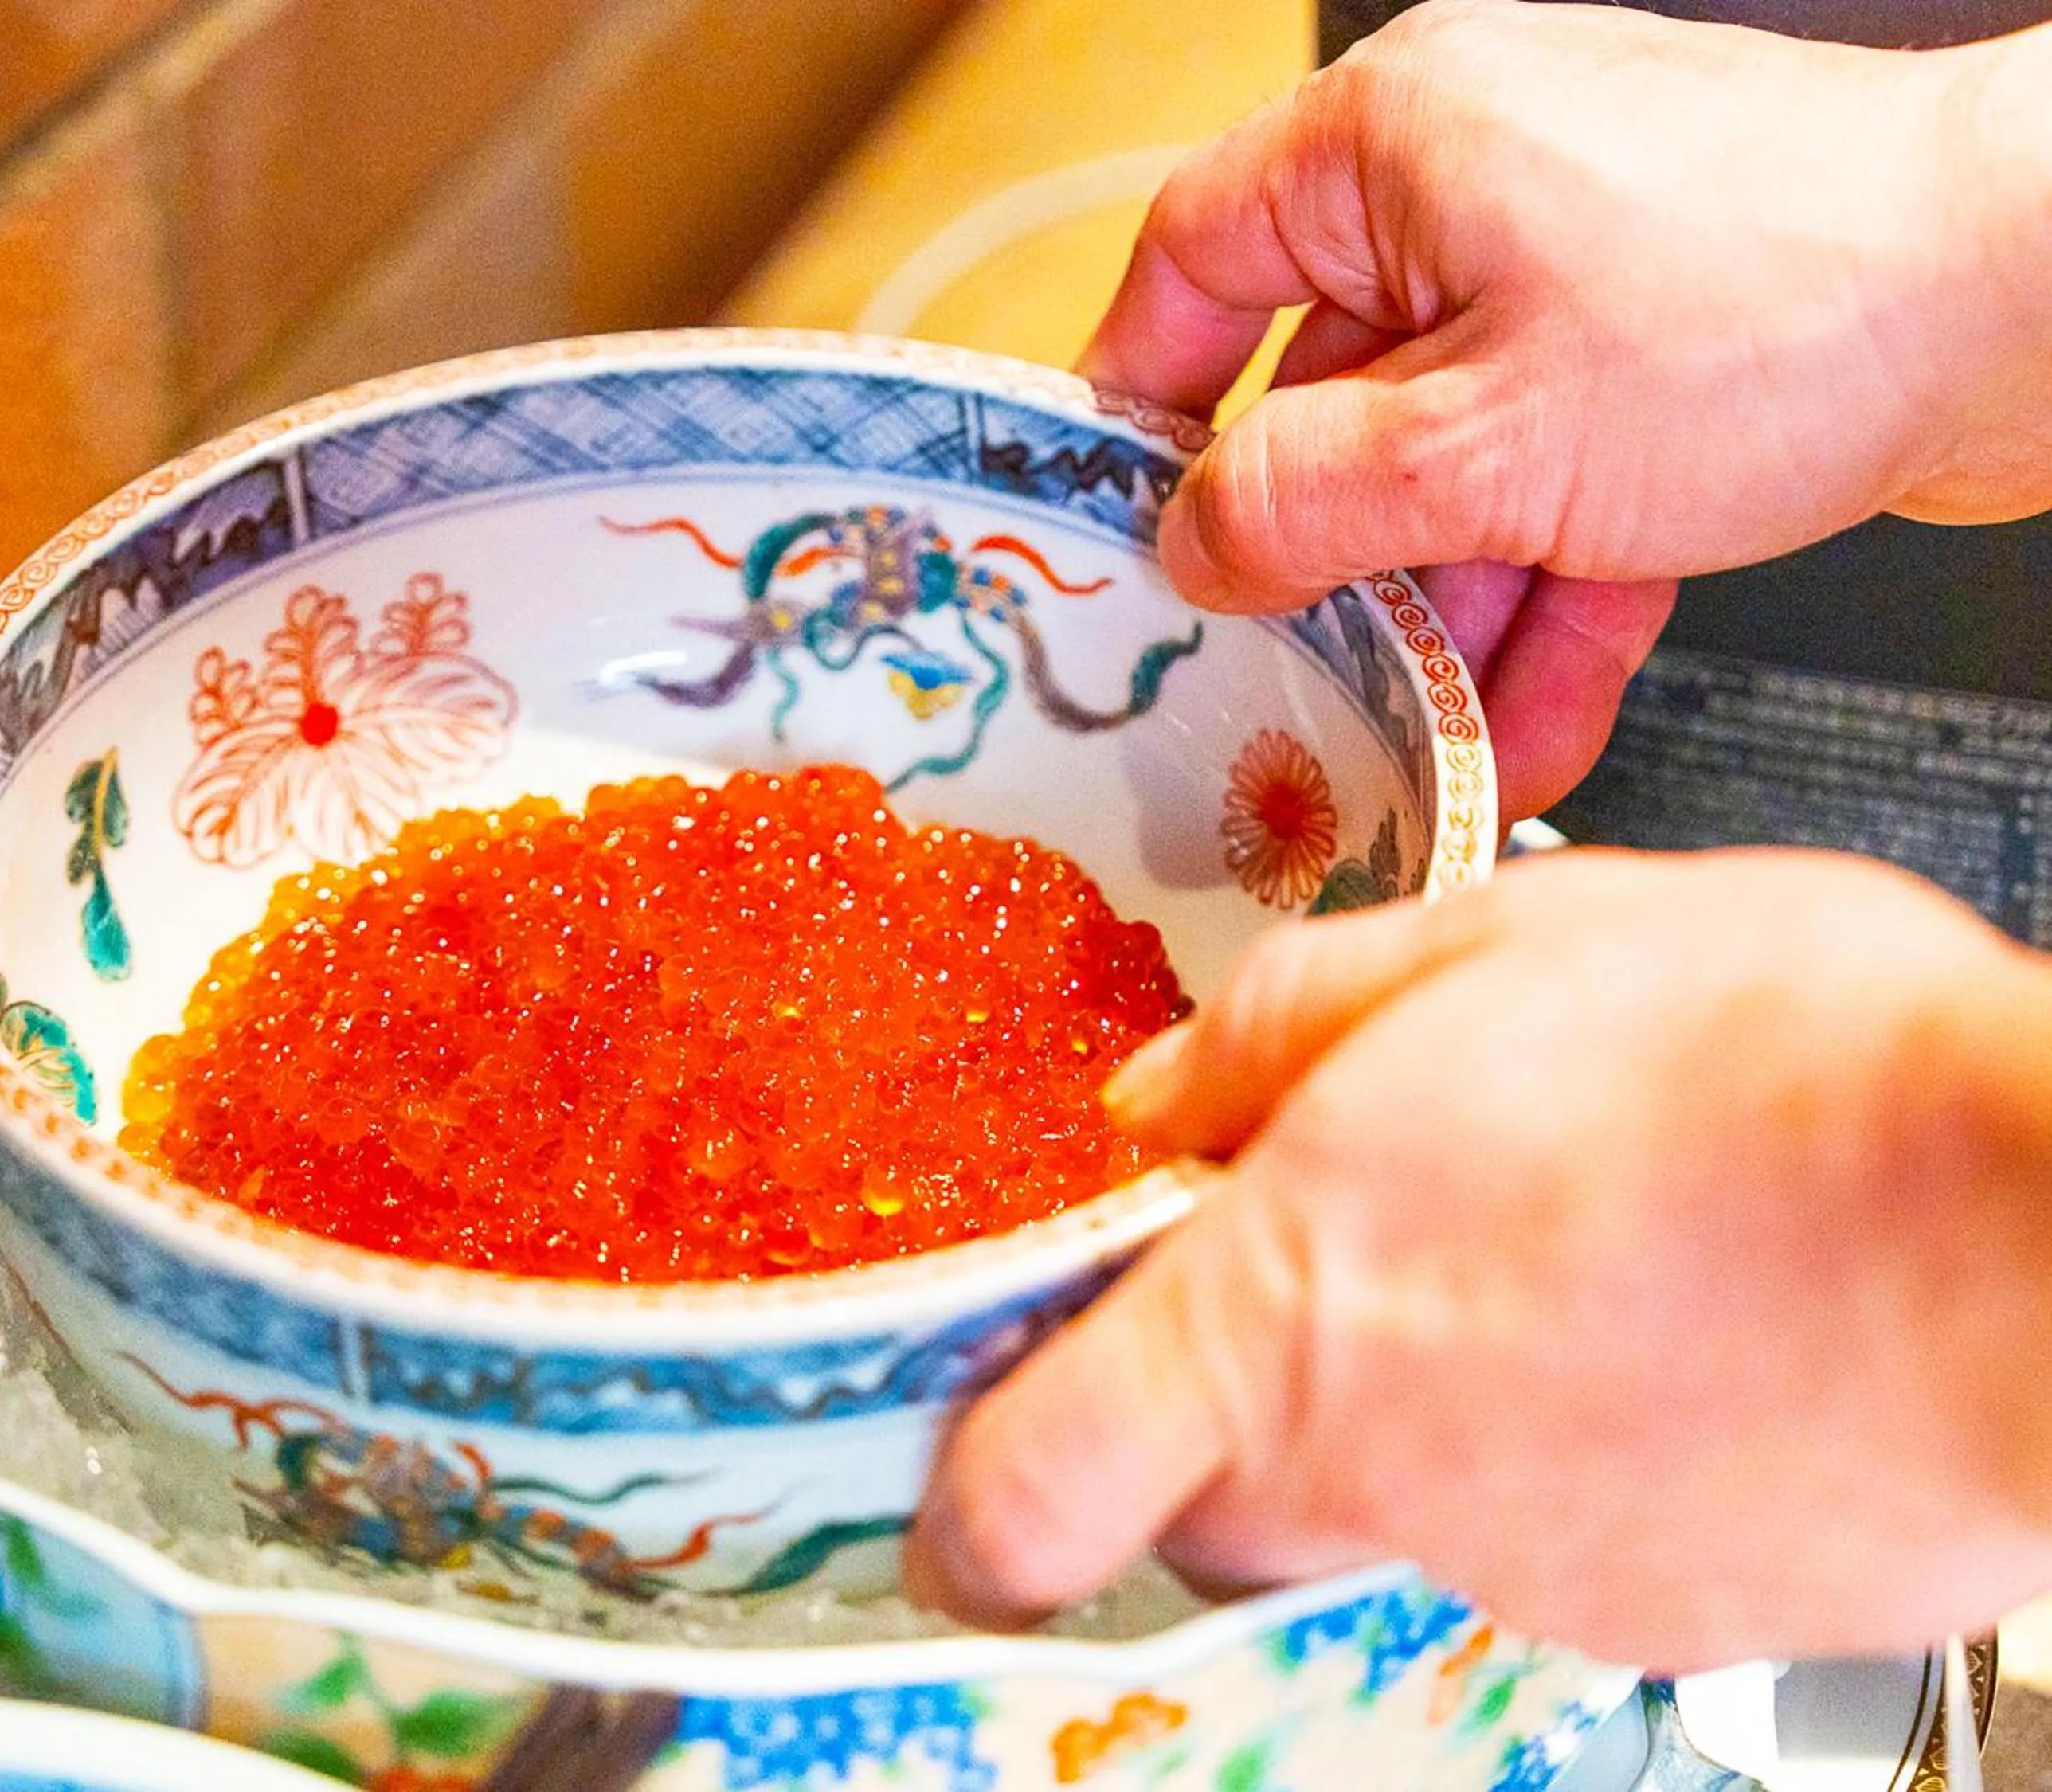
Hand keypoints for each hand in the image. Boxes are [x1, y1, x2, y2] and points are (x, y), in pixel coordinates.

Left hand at [905, 849, 2051, 1668]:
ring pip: (1383, 1515)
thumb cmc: (1784, 1065)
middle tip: (1309, 1273)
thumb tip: (1167, 1099)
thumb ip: (1275, 1034)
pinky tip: (1645, 1325)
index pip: (1027, 1496)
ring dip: (1409, 1405)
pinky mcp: (1663, 1615)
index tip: (970, 1470)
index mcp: (1287, 1316)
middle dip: (1211, 1412)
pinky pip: (1541, 1544)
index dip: (970, 1502)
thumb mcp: (1480, 947)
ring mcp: (1528, 1567)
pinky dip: (1553, 1453)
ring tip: (1539, 1256)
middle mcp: (1386, 1474)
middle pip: (1204, 1506)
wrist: (2048, 1212)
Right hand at [1083, 1, 2051, 817]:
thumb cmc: (1790, 298)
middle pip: (1330, 395)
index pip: (1196, 260)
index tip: (1111, 514)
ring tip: (1422, 742)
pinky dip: (1545, 605)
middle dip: (1325, 562)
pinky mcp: (1668, 363)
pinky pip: (1561, 495)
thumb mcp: (1476, 441)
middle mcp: (1476, 191)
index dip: (1137, 397)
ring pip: (1453, 469)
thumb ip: (1299, 500)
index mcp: (1393, 145)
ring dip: (1442, 619)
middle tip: (1279, 671)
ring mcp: (1578, 277)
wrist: (2050, 298)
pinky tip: (1526, 725)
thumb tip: (1196, 540)